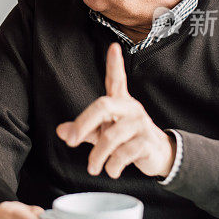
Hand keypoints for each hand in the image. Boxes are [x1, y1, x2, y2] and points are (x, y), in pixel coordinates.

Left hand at [56, 42, 175, 178]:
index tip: (113, 47)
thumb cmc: (125, 139)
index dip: (114, 64)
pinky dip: (113, 165)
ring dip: (98, 156)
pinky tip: (111, 171)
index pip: (116, 79)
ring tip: (93, 168)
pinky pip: (124, 153)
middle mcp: (130, 108)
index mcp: (119, 102)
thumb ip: (83, 130)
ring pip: (112, 137)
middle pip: (103, 106)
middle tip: (71, 141)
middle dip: (83, 124)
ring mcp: (140, 124)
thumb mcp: (103, 132)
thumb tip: (61, 132)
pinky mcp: (147, 142)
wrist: (157, 155)